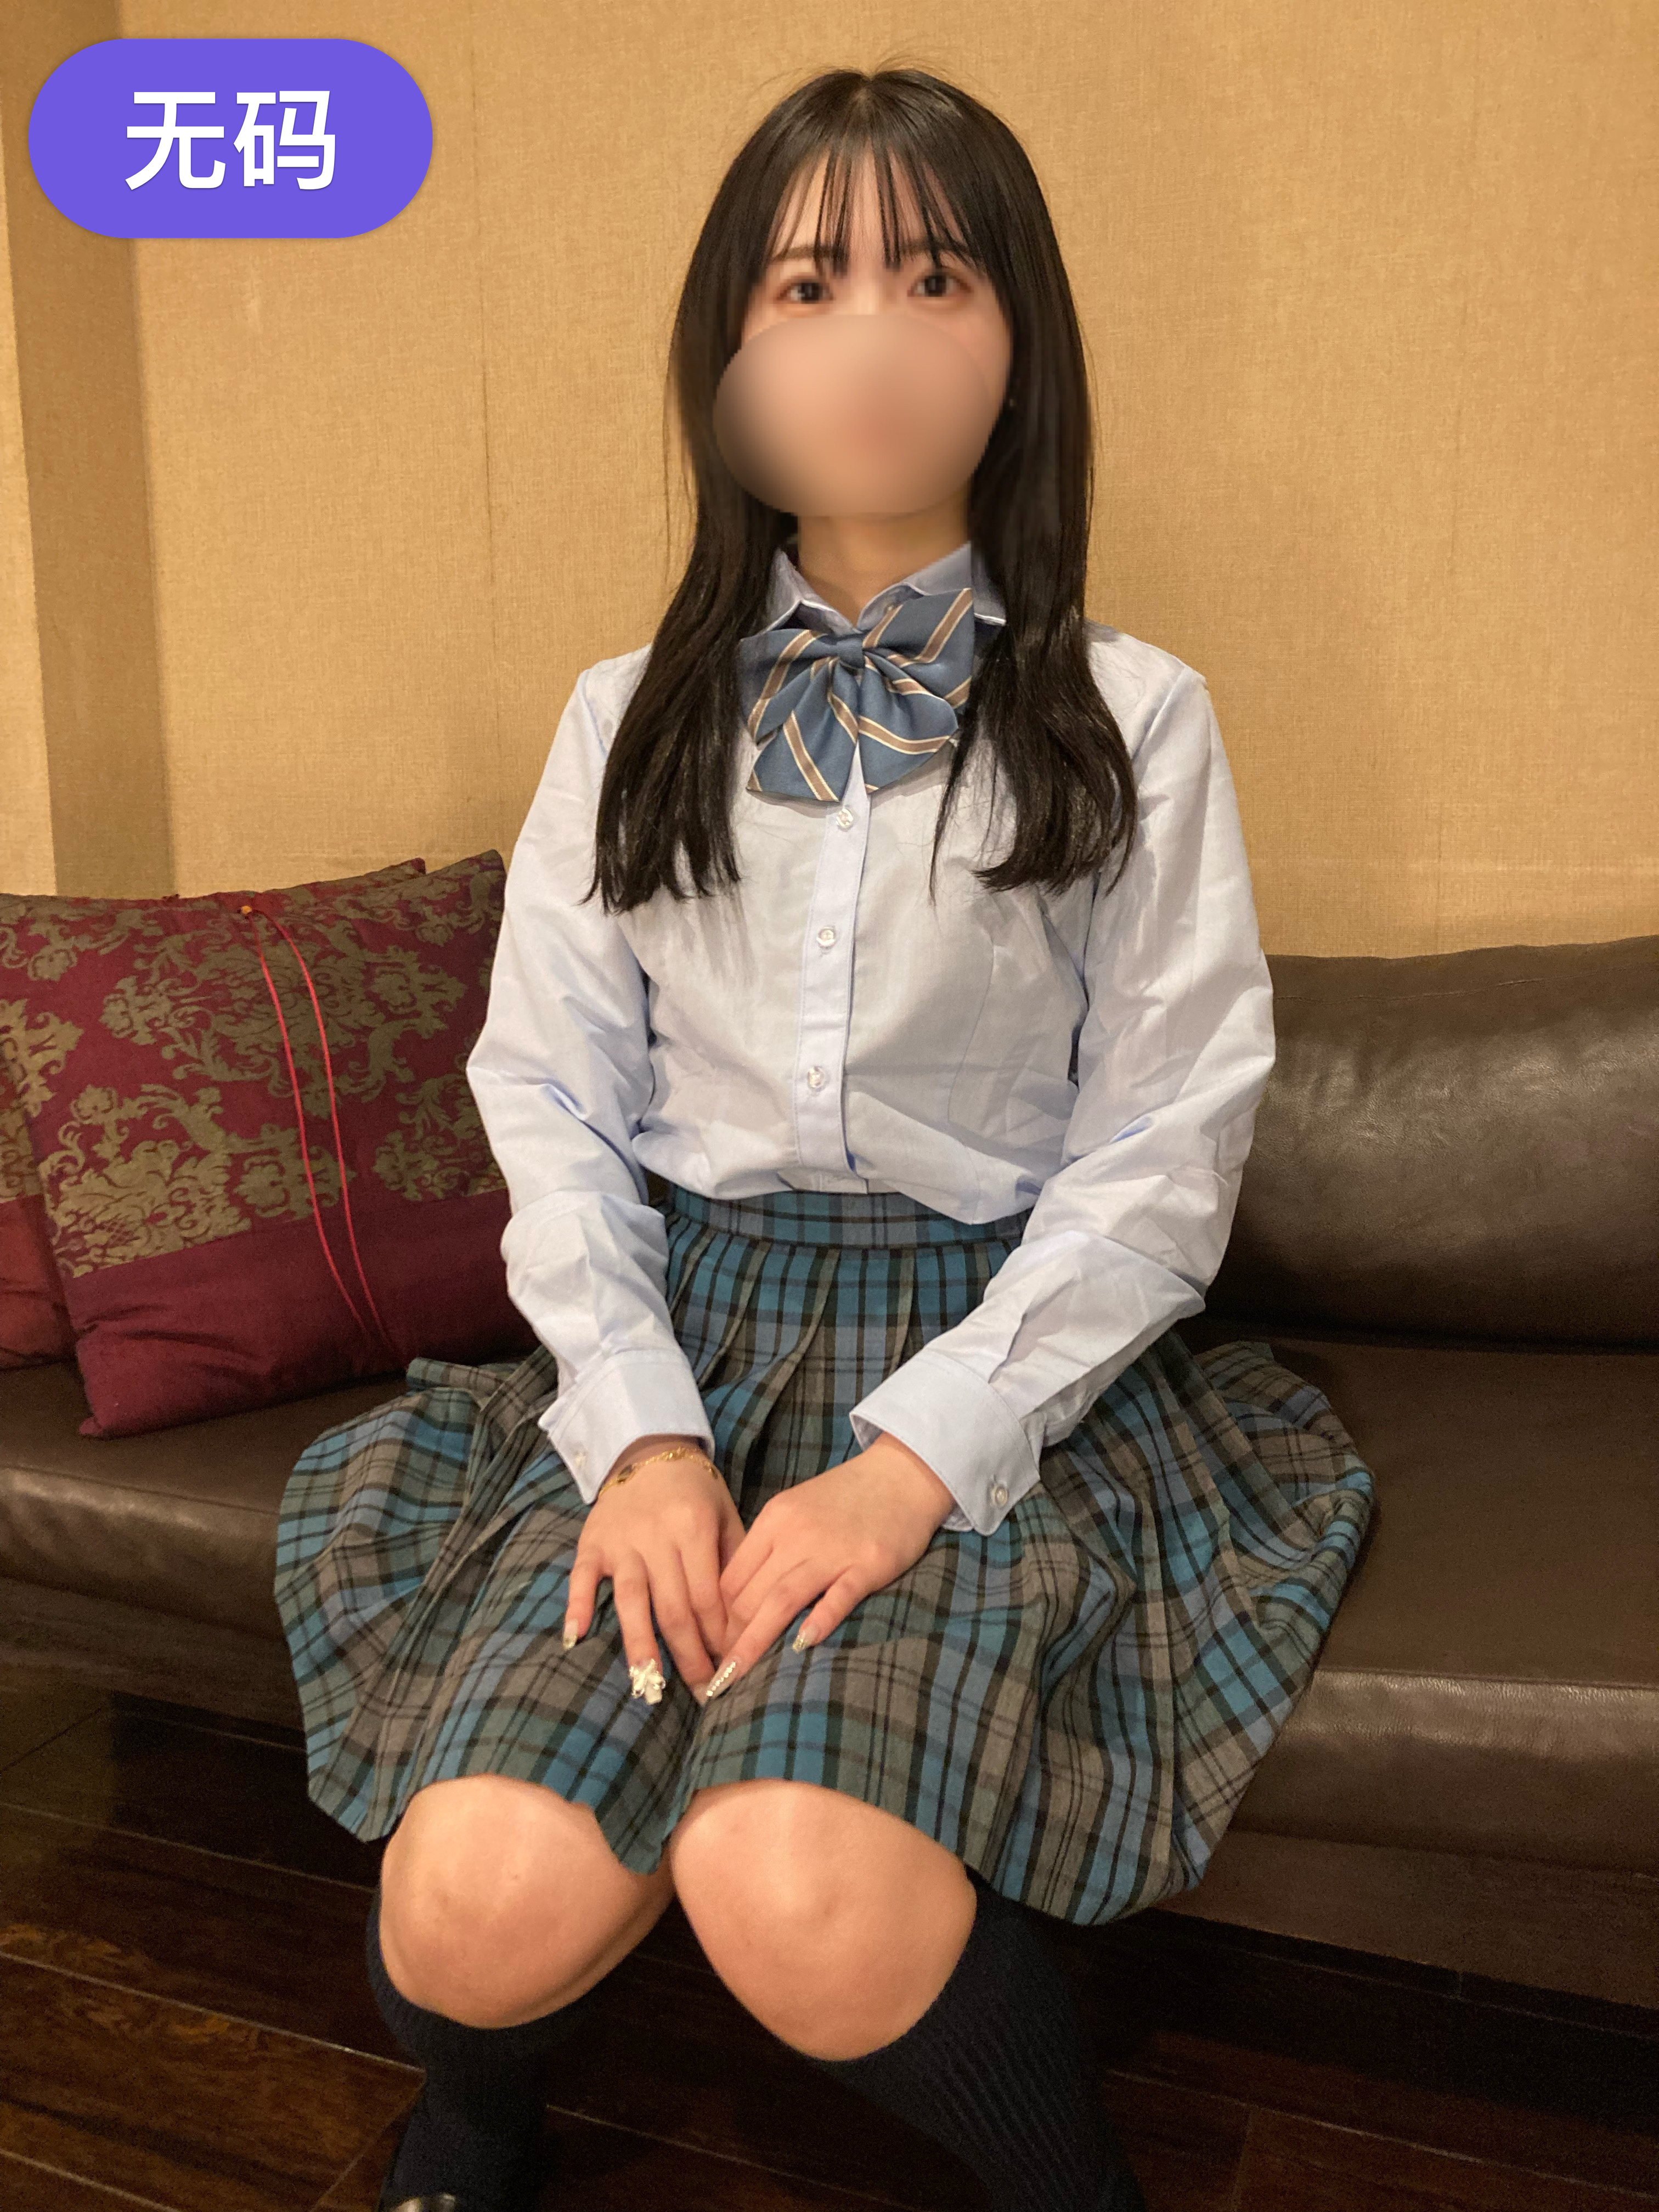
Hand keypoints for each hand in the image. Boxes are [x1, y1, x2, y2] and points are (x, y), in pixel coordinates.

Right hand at [563, 1435, 745, 1699]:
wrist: (649, 1451)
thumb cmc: (695, 1492)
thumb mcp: (725, 1516)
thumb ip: (734, 1562)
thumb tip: (747, 1621)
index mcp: (694, 1528)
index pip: (708, 1596)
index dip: (720, 1637)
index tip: (730, 1669)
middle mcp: (657, 1536)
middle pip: (673, 1607)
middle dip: (689, 1655)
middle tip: (702, 1694)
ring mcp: (621, 1541)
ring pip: (632, 1600)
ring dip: (640, 1646)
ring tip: (649, 1687)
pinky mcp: (592, 1542)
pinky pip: (582, 1577)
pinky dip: (579, 1606)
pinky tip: (576, 1638)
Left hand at [706, 1432, 955, 1697]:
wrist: (902, 1474)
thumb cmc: (845, 1498)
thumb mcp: (796, 1511)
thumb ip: (769, 1548)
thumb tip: (737, 1599)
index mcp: (774, 1521)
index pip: (731, 1579)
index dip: (717, 1619)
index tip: (714, 1648)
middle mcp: (796, 1534)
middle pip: (749, 1594)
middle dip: (730, 1639)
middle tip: (720, 1676)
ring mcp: (833, 1549)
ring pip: (782, 1599)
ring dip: (755, 1641)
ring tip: (736, 1677)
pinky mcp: (869, 1563)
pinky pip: (839, 1595)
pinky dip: (821, 1619)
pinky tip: (804, 1644)